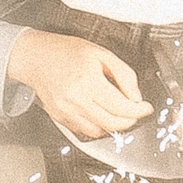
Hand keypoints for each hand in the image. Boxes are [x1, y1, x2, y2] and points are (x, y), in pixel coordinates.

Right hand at [8, 30, 148, 139]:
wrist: (36, 57)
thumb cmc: (66, 52)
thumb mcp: (101, 53)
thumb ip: (124, 74)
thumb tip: (136, 96)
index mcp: (87, 80)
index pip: (121, 106)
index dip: (139, 110)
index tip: (146, 108)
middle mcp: (75, 99)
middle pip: (112, 123)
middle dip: (130, 120)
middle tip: (135, 111)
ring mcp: (66, 111)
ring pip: (100, 131)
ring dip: (114, 124)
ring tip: (117, 110)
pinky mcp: (60, 118)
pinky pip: (85, 131)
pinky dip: (98, 125)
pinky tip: (100, 112)